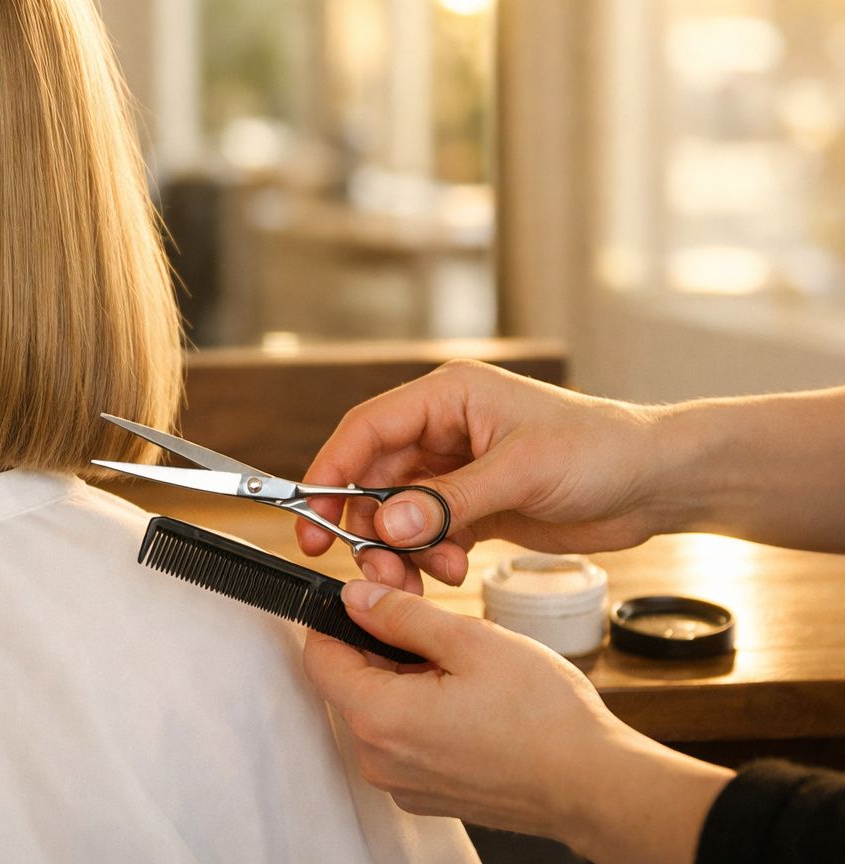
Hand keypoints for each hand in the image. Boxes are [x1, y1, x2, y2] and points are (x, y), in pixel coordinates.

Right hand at [301, 359, 676, 590]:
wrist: (657, 483)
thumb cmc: (601, 452)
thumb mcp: (522, 472)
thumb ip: (449, 500)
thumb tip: (387, 525)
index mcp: (447, 398)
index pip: (367, 430)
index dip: (331, 472)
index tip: (313, 519)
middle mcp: (443, 430)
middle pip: (373, 477)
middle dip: (367, 525)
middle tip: (372, 568)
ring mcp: (456, 469)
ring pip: (396, 512)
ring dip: (398, 548)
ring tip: (424, 574)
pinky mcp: (473, 505)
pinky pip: (425, 534)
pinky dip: (426, 557)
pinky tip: (450, 569)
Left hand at [305, 582, 732, 862]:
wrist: (594, 785)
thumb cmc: (546, 719)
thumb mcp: (471, 641)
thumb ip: (402, 615)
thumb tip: (356, 597)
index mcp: (380, 719)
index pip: (319, 657)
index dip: (339, 620)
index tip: (370, 601)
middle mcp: (378, 759)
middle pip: (346, 684)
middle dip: (377, 648)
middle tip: (430, 629)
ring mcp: (400, 782)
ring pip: (375, 711)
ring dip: (401, 680)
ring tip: (457, 667)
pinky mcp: (424, 793)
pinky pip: (399, 741)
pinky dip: (418, 713)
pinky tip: (464, 701)